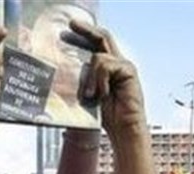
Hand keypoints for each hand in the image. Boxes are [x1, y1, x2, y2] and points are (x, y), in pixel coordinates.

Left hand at [69, 20, 144, 134]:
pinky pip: (107, 65)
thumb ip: (82, 80)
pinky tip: (102, 94)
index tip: (69, 29)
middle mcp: (116, 63)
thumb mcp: (88, 94)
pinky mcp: (128, 70)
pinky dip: (100, 80)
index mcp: (106, 68)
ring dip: (90, 76)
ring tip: (89, 95)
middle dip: (86, 30)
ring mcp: (123, 66)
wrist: (123, 129)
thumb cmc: (107, 116)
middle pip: (101, 37)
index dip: (84, 34)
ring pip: (98, 56)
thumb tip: (65, 70)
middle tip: (72, 24)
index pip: (95, 44)